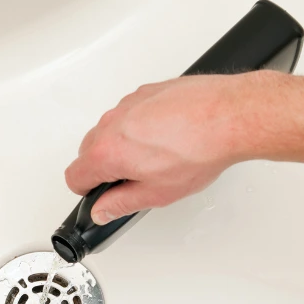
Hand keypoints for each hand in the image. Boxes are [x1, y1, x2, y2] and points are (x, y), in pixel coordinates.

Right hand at [64, 72, 276, 224]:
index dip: (87, 191)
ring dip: (122, 145)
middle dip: (103, 168)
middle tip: (133, 180)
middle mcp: (111, 123)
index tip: (101, 195)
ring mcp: (128, 103)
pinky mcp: (145, 92)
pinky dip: (139, 126)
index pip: (74, 176)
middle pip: (88, 151)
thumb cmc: (199, 150)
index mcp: (107, 152)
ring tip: (157, 157)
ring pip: (110, 130)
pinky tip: (167, 137)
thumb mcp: (157, 193)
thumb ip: (121, 204)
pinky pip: (130, 113)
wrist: (229, 115)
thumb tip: (103, 211)